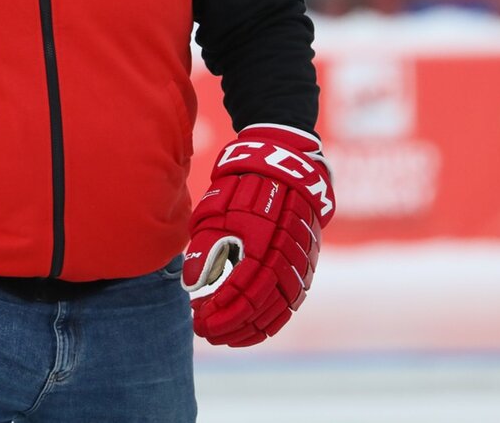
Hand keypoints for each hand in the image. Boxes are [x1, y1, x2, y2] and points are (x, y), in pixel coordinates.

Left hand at [181, 124, 333, 346]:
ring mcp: (300, 263)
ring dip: (248, 328)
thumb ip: (205, 248)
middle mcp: (285, 256)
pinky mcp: (306, 266)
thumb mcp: (217, 210)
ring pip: (276, 311)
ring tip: (223, 334)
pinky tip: (250, 329)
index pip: (241, 292)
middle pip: (258, 307)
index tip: (198, 320)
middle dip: (229, 325)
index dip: (219, 311)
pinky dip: (270, 321)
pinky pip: (290, 304)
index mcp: (262, 242)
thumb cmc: (242, 186)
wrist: (284, 165)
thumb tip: (193, 286)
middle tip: (205, 331)